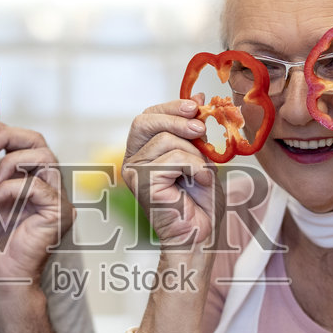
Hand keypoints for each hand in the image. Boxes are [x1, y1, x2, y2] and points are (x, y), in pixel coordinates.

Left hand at [0, 121, 71, 284]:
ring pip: (45, 157)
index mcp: (31, 180)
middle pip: (39, 142)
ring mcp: (57, 199)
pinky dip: (12, 188)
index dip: (3, 130)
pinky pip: (38, 186)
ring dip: (10, 163)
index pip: (26, 142)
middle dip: (8, 136)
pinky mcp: (60, 213)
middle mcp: (48, 187)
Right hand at [122, 99, 217, 249]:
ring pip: (166, 141)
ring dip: (194, 154)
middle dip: (176, 119)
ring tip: (202, 173)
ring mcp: (133, 173)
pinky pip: (174, 159)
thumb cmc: (200, 201)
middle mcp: (131, 161)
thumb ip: (193, 130)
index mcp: (141, 152)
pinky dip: (195, 167)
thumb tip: (198, 97)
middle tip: (201, 128)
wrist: (201, 234)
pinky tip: (199, 182)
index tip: (197, 105)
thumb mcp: (200, 156)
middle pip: (145, 121)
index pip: (147, 116)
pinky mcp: (142, 184)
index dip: (170, 107)